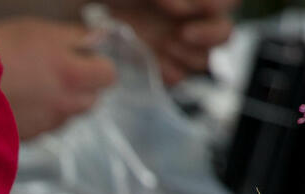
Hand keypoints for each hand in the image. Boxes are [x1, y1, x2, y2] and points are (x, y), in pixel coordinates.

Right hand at [0, 19, 117, 140]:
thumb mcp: (39, 31)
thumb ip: (74, 37)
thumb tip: (97, 40)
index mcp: (73, 76)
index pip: (108, 76)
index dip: (97, 65)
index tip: (84, 58)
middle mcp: (64, 106)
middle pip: (91, 101)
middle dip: (81, 88)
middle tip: (58, 73)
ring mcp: (44, 125)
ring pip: (66, 116)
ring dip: (58, 104)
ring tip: (33, 88)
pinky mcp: (25, 138)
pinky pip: (42, 128)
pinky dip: (36, 117)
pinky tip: (18, 103)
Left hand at [108, 0, 236, 84]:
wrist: (77, 15)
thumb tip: (181, 8)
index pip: (227, 2)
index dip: (214, 5)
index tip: (182, 8)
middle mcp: (189, 20)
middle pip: (225, 33)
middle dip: (210, 34)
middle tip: (184, 33)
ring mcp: (174, 46)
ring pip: (204, 59)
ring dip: (187, 54)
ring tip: (163, 45)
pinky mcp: (158, 66)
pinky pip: (177, 77)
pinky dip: (167, 70)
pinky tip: (152, 60)